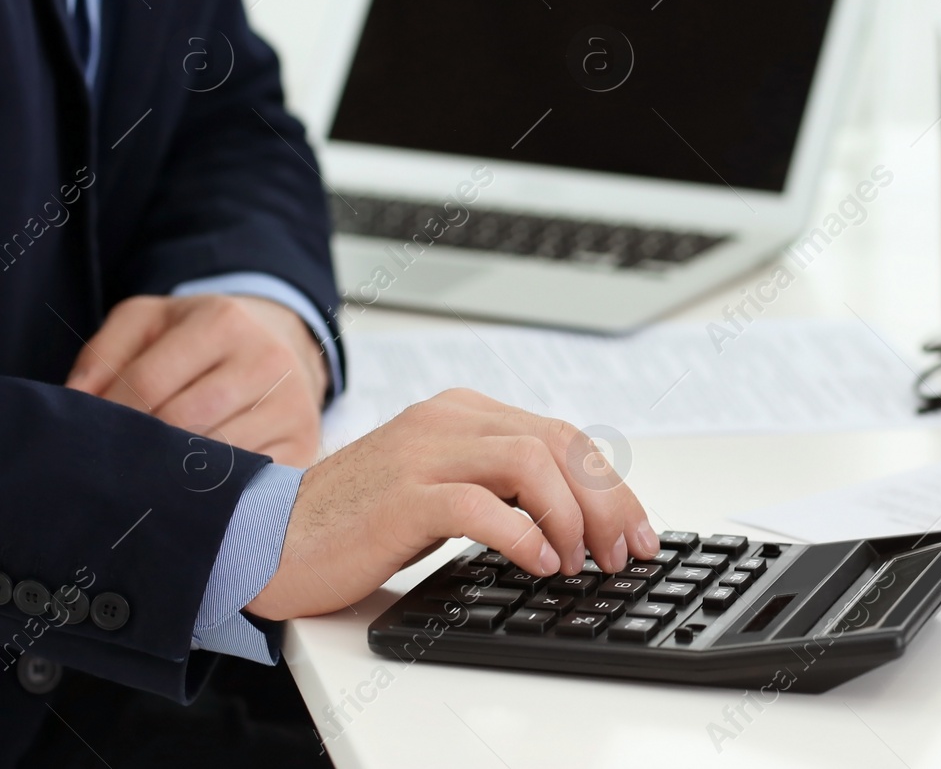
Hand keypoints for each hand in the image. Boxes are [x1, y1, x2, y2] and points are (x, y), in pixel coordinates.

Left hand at [66, 294, 327, 466]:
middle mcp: (267, 360)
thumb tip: (79, 404)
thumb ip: (104, 353)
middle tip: (118, 461)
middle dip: (141, 447)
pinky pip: (251, 482)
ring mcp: (293, 405)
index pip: (149, 383)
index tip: (91, 433)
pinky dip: (217, 492)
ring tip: (152, 474)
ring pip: (217, 459)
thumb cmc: (202, 338)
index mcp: (224, 322)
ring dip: (176, 474)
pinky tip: (196, 487)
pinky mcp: (306, 444)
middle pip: (183, 424)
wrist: (281, 343)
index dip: (111, 416)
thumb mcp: (150, 322)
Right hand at [245, 389, 659, 619]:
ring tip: (578, 562)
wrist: (267, 538)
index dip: (611, 486)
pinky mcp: (400, 494)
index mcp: (464, 413)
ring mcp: (423, 452)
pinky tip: (538, 563)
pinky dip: (520, 533)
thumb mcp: (443, 491)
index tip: (637, 533)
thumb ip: (499, 488)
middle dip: (606, 503)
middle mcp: (448, 420)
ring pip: (529, 462)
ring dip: (569, 516)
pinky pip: (477, 504)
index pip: (563, 437)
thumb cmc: (358, 523)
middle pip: (558, 445)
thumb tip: (577, 521)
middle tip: (623, 554)